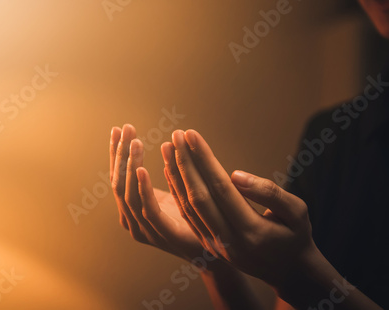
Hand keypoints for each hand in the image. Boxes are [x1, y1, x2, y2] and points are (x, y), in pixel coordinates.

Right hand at [110, 124, 213, 261]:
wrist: (215, 251)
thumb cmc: (196, 220)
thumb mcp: (178, 194)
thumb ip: (169, 177)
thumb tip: (166, 146)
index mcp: (133, 210)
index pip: (118, 177)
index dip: (117, 153)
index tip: (119, 128)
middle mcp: (132, 221)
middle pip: (118, 183)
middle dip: (120, 155)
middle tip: (125, 129)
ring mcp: (144, 230)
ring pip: (128, 194)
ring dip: (130, 166)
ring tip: (134, 142)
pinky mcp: (162, 235)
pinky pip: (147, 210)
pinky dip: (142, 189)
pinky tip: (141, 168)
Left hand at [162, 129, 316, 286]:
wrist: (289, 271)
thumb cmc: (296, 236)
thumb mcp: (298, 213)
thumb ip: (270, 194)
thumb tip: (236, 175)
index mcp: (252, 231)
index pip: (221, 188)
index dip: (204, 160)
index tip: (192, 135)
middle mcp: (228, 241)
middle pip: (199, 196)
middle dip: (185, 162)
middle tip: (176, 134)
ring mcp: (214, 245)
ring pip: (188, 206)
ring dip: (176, 175)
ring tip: (168, 147)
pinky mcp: (207, 245)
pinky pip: (187, 215)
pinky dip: (177, 191)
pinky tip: (171, 171)